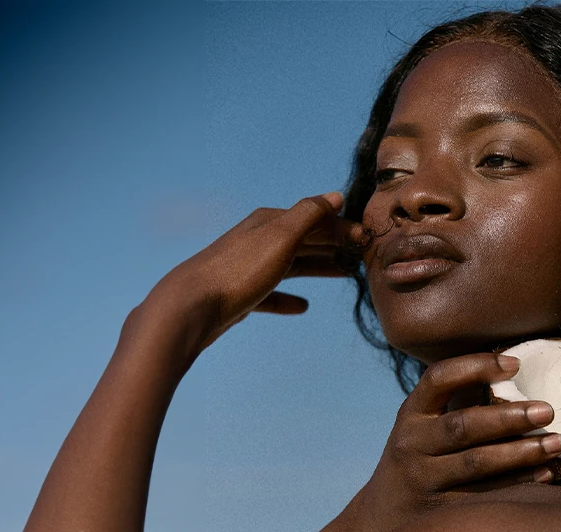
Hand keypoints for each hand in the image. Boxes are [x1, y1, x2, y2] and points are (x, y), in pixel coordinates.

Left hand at [145, 192, 362, 352]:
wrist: (193, 305)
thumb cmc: (240, 269)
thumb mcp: (281, 236)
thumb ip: (309, 215)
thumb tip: (334, 196)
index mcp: (270, 222)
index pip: (314, 219)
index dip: (342, 227)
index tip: (367, 238)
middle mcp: (258, 240)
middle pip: (304, 239)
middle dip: (333, 243)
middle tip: (361, 253)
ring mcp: (248, 267)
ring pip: (290, 264)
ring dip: (316, 267)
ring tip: (342, 274)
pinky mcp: (240, 294)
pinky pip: (270, 293)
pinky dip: (287, 297)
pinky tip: (301, 306)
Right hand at [354, 352, 560, 531]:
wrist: (383, 513)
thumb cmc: (421, 456)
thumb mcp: (425, 424)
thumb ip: (460, 399)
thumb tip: (517, 368)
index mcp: (411, 413)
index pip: (439, 379)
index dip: (476, 367)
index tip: (516, 363)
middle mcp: (413, 444)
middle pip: (462, 426)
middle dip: (507, 418)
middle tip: (547, 410)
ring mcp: (424, 479)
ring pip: (476, 464)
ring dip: (520, 453)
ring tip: (556, 443)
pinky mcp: (439, 511)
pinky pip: (484, 495)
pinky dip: (518, 483)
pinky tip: (546, 473)